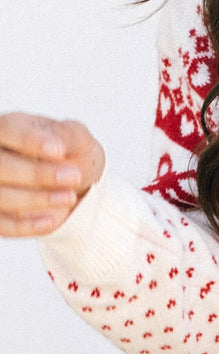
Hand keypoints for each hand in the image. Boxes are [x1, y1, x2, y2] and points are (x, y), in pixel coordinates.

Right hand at [0, 113, 105, 236]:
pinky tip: (53, 220)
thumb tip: (57, 145)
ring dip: (35, 200)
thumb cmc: (70, 152)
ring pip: (1, 196)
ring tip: (69, 198)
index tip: (59, 150)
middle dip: (37, 174)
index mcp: (9, 127)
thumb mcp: (76, 137)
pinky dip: (26, 226)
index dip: (29, 141)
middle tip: (74, 177)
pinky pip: (2, 224)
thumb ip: (67, 136)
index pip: (8, 130)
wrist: (72, 181)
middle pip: (1, 166)